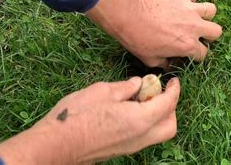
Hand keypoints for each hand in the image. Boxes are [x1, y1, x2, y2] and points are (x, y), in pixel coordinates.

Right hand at [0, 77, 180, 163]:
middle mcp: (141, 137)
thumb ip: (126, 87)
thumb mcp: (103, 91)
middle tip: (159, 91)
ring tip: (143, 99)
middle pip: (170, 125)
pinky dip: (147, 123)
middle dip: (171, 107)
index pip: (168, 104)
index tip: (173, 80)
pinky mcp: (122, 150)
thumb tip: (138, 84)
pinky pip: (145, 137)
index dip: (174, 90)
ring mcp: (132, 147)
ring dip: (159, 116)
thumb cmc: (77, 116)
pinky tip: (131, 110)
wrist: (56, 144)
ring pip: (159, 133)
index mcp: (141, 120)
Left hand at [86, 0, 222, 67]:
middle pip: (216, 31)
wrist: (130, 17)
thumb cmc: (138, 41)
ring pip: (211, 9)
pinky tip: (182, 1)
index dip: (196, 56)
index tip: (189, 54)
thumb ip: (165, 63)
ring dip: (205, 14)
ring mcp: (189, 10)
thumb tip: (169, 64)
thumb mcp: (151, 60)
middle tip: (197, 35)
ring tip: (195, 17)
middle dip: (209, 35)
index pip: (203, 54)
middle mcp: (194, 28)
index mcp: (187, 46)